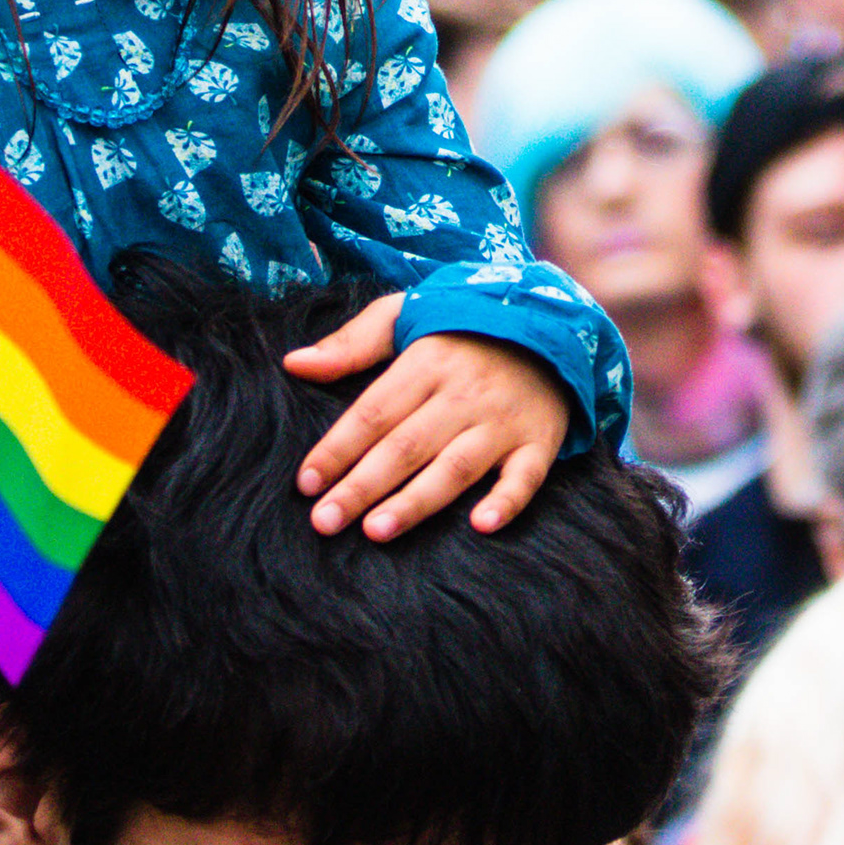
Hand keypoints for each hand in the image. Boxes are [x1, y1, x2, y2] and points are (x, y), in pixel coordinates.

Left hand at [284, 299, 570, 537]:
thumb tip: (294, 364)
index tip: (305, 483)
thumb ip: (352, 342)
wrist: (549, 323)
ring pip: (455, 467)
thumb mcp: (407, 313)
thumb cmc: (462, 326)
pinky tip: (481, 526)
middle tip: (324, 521)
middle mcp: (464, 393)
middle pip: (406, 445)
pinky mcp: (539, 442)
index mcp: (428, 361)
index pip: (374, 411)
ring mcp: (503, 420)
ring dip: (416, 501)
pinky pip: (526, 476)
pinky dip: (507, 502)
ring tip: (376, 531)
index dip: (337, 448)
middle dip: (362, 486)